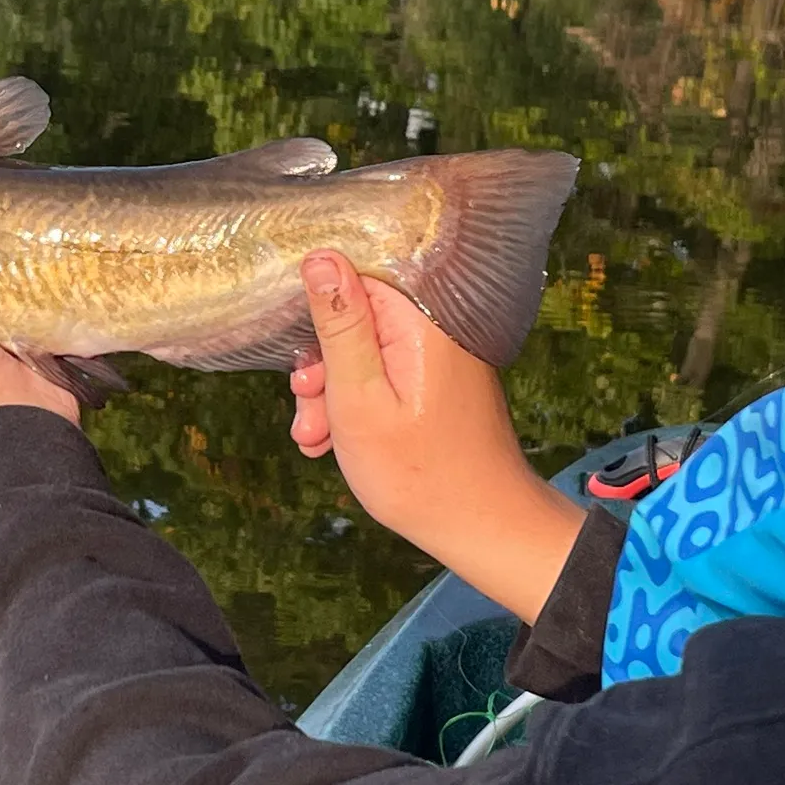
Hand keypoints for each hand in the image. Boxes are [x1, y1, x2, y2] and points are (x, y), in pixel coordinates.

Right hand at [291, 251, 583, 623]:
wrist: (482, 528)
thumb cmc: (417, 471)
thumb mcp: (358, 395)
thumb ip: (340, 323)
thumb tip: (320, 256)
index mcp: (421, 320)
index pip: (356, 277)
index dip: (319, 316)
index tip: (302, 369)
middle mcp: (436, 327)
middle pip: (357, 318)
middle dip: (321, 367)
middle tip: (309, 416)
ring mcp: (440, 356)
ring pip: (365, 352)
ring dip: (332, 394)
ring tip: (317, 441)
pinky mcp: (439, 380)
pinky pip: (385, 375)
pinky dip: (357, 404)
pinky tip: (336, 442)